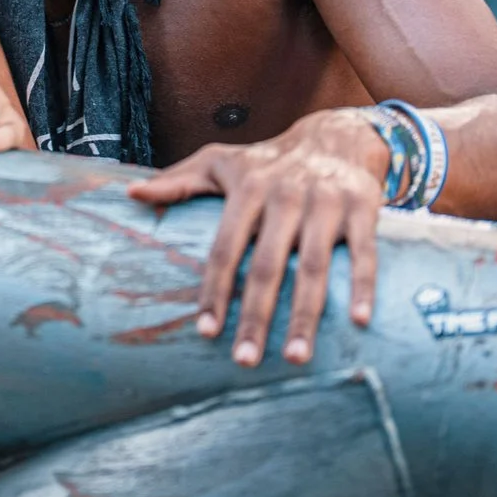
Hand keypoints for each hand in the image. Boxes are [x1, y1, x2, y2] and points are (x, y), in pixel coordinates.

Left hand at [125, 110, 384, 365]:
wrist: (336, 135)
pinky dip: (363, 286)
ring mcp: (326, 203)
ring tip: (296, 359)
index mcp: (248, 188)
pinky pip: (364, 253)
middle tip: (246, 361)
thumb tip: (132, 196)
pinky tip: (359, 322)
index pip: (225, 247)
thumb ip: (178, 181)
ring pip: (315, 268)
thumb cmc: (268, 161)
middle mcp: (286, 195)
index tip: (206, 332)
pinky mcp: (363, 208)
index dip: (214, 290)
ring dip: (306, 316)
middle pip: (268, 266)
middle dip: (256, 317)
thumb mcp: (220, 162)